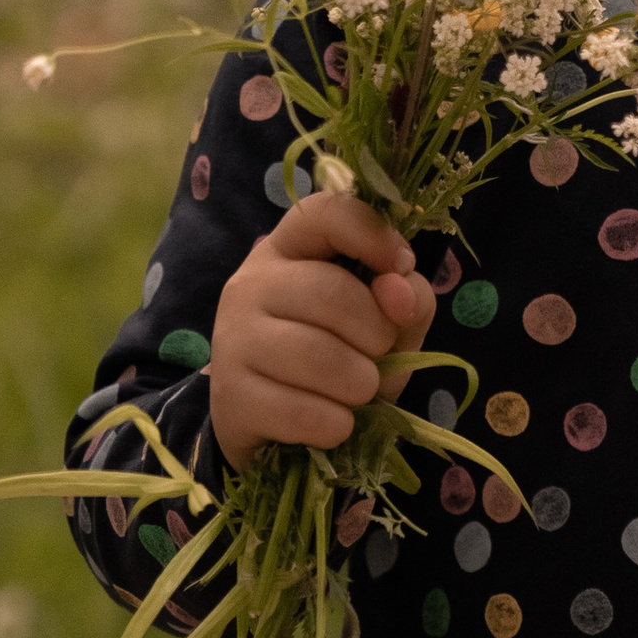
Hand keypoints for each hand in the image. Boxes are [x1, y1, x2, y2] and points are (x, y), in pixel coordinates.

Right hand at [209, 192, 434, 469]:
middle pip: (331, 293)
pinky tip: (333, 423)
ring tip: (357, 393)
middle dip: (376, 335)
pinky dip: (335, 424)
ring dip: (360, 384)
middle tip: (377, 357)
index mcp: (290, 248)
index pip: (324, 213)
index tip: (402, 264)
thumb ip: (406, 296)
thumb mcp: (382, 322)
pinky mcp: (231, 396)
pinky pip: (302, 411)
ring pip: (318, 356)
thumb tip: (400, 291)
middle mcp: (252, 283)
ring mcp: (234, 338)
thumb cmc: (338, 359)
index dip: (372, 234)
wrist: (272, 425)